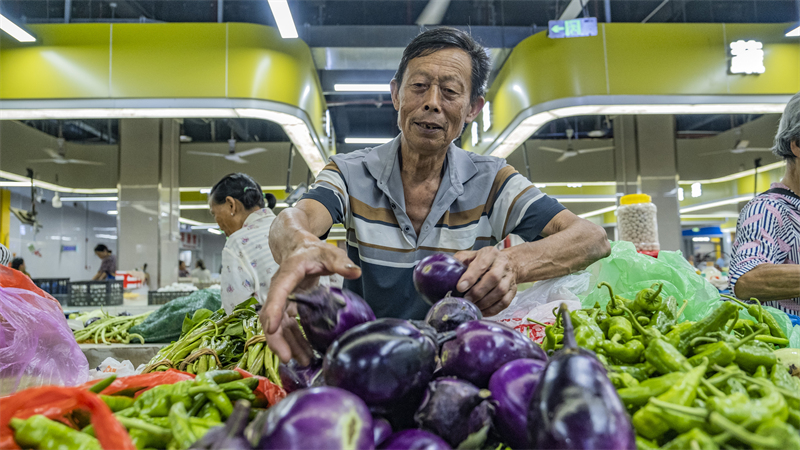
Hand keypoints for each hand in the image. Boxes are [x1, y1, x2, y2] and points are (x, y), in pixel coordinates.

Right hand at [260, 240, 360, 362]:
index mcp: (287, 274)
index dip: (273, 311)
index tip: (272, 328)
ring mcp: (282, 300)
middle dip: (277, 338)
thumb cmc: (313, 251)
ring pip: (279, 326)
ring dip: (288, 344)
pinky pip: (287, 327)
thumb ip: (340, 262)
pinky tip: (304, 353)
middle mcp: (280, 289)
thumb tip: (355, 272)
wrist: (299, 248)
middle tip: (289, 358)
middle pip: (272, 316)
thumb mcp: (329, 252)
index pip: (277, 293)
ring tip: (303, 362)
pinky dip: (294, 341)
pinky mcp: (287, 307)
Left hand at [453, 247, 516, 316]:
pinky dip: (493, 309)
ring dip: (485, 302)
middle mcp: (502, 264)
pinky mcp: (513, 290)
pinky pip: (505, 302)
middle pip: (493, 279)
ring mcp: (509, 278)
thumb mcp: (472, 255)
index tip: (460, 287)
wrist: (509, 263)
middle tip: (466, 300)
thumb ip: (460, 260)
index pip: (481, 264)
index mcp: (490, 253)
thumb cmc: (485, 260)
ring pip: (500, 292)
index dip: (471, 276)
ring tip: (473, 307)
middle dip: (478, 292)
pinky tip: (483, 311)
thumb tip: (446, 270)